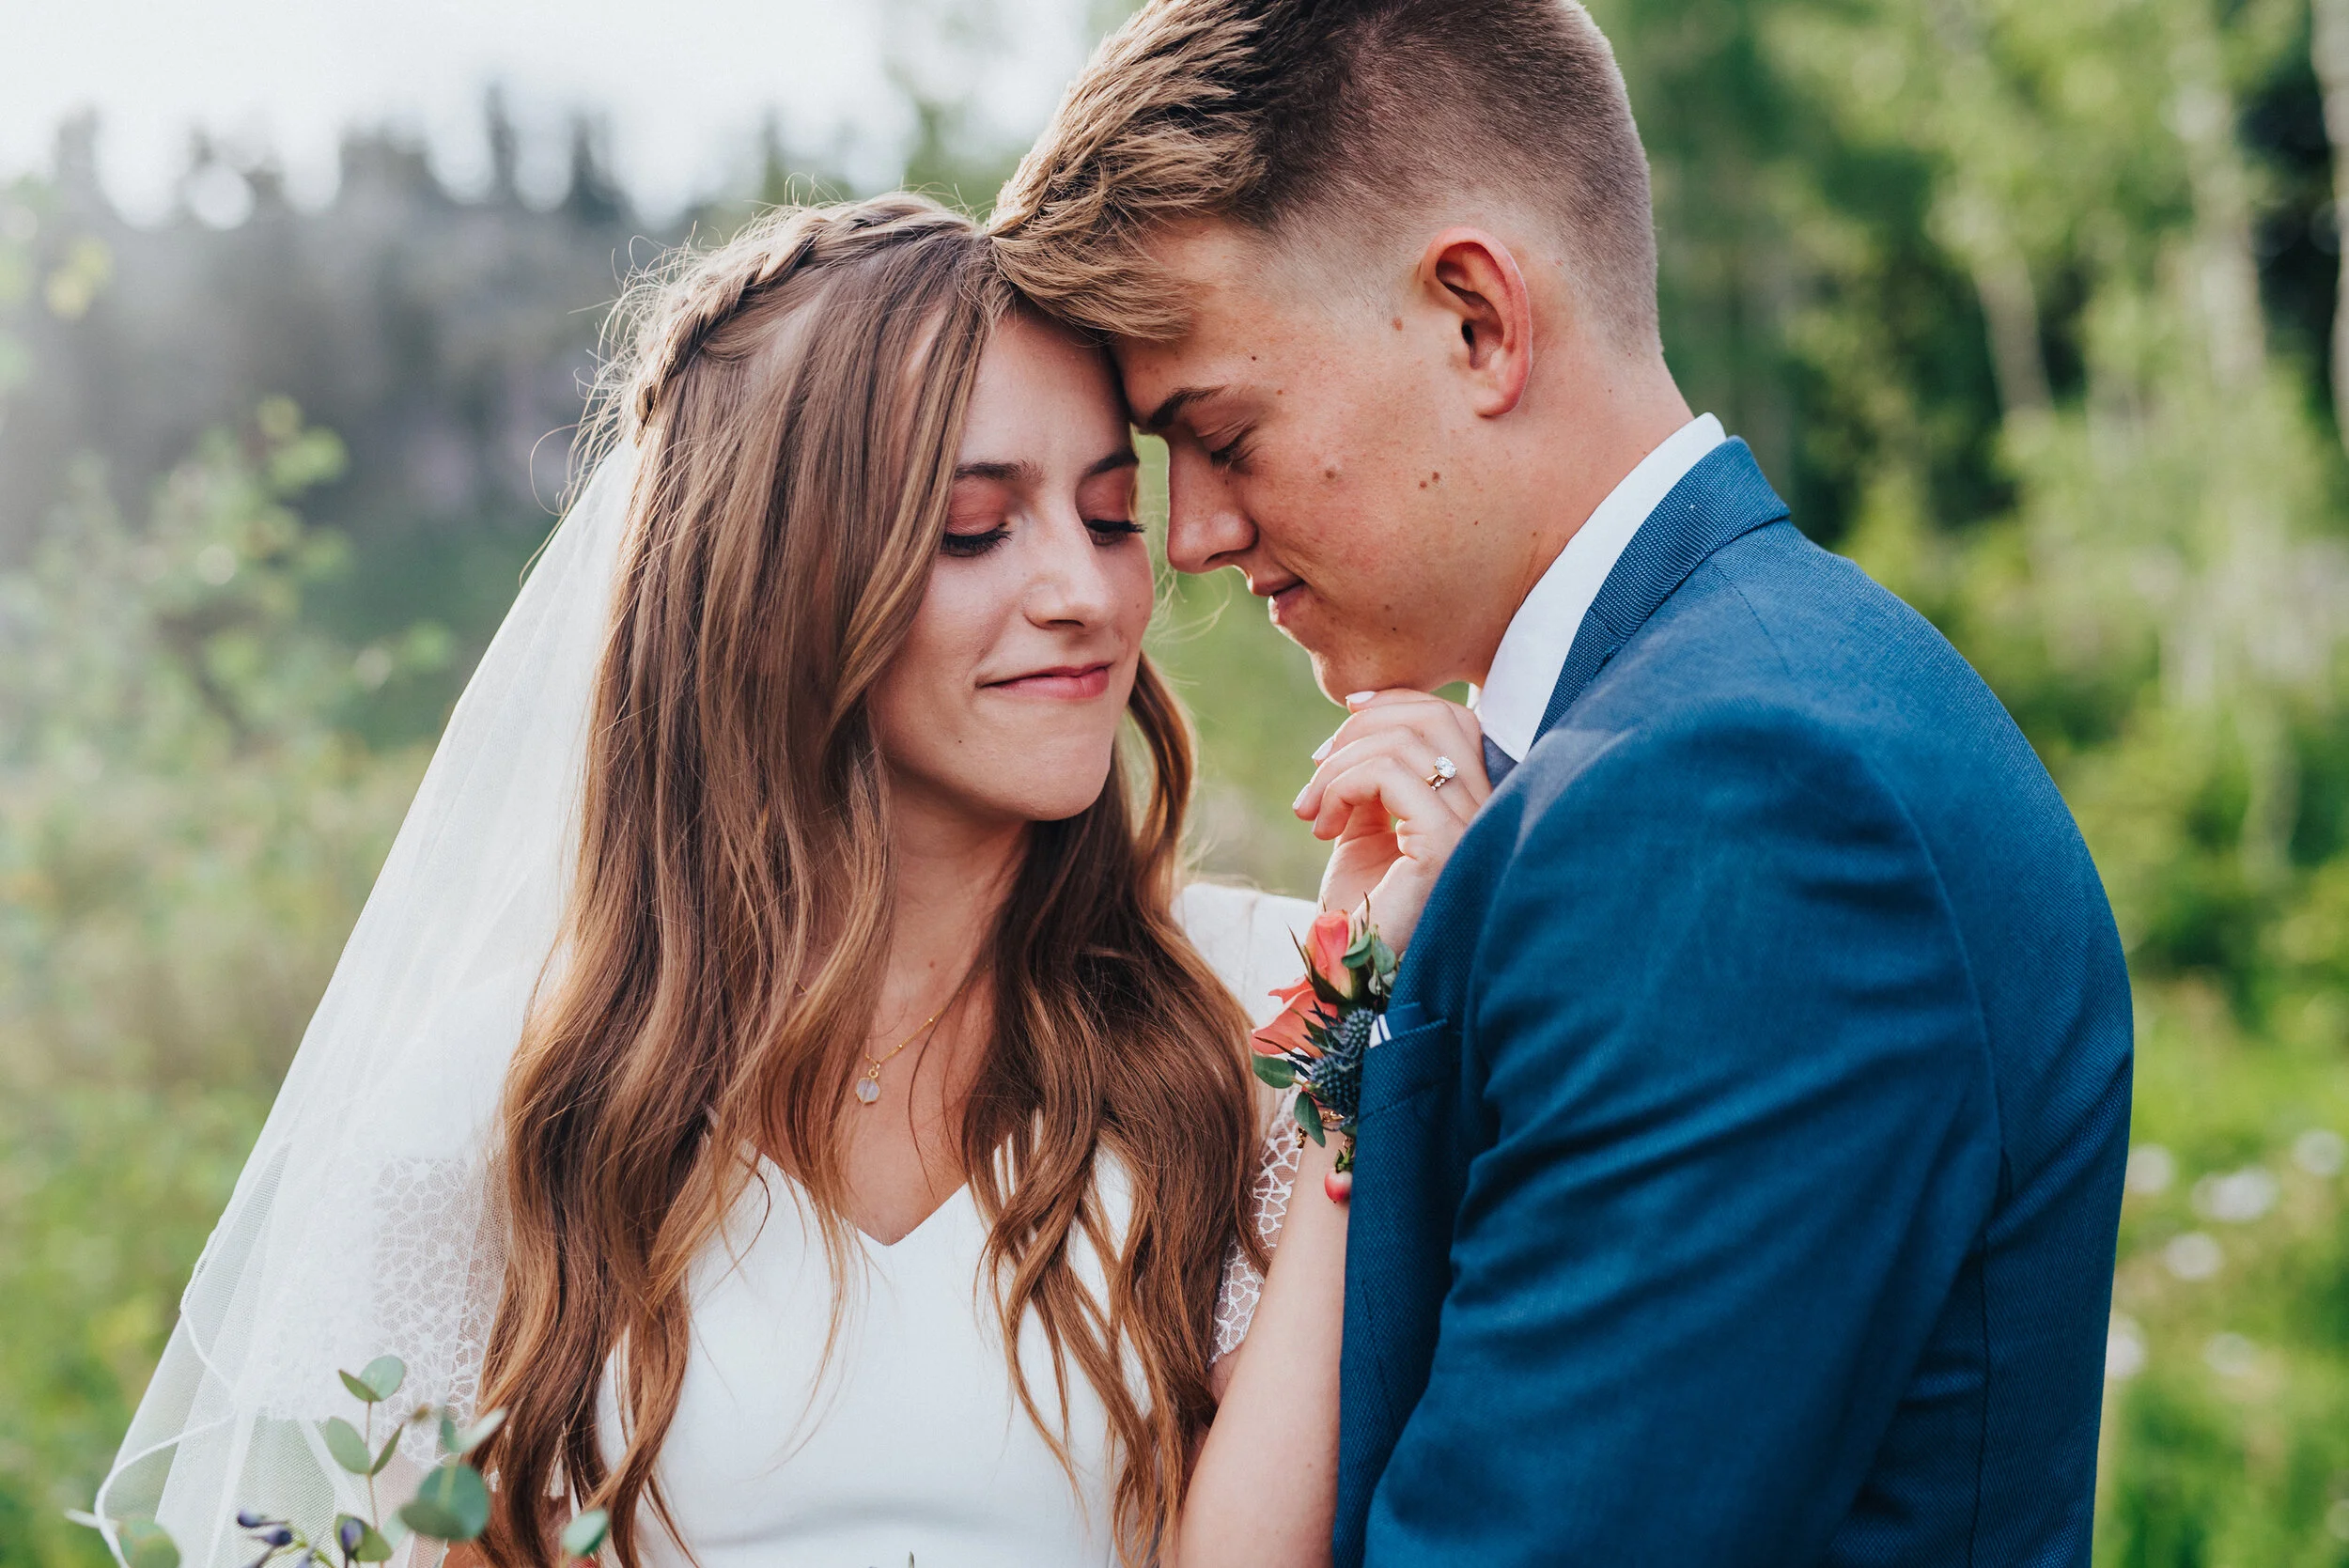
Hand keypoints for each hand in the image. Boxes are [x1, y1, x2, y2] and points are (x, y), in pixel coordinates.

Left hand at [1293, 689, 1488, 952]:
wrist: (1348, 974)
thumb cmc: (1358, 908)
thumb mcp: (1365, 826)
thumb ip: (1373, 776)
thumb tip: (1360, 721)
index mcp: (1473, 803)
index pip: (1455, 719)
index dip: (1396, 703)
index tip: (1344, 717)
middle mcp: (1486, 811)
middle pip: (1436, 717)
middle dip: (1363, 726)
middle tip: (1316, 768)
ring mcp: (1472, 827)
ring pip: (1406, 742)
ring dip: (1339, 763)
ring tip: (1312, 809)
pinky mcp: (1444, 845)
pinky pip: (1391, 776)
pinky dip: (1342, 785)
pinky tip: (1321, 826)